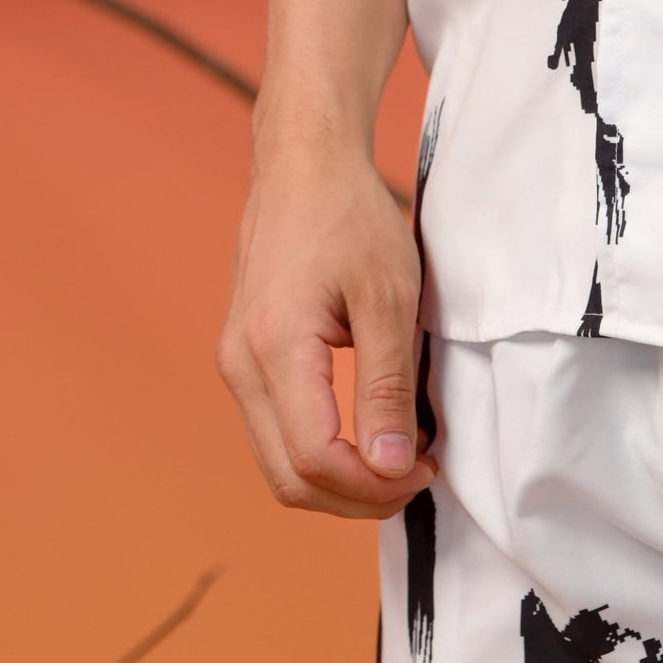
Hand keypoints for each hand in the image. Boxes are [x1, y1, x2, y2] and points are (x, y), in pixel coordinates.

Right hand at [219, 137, 432, 520]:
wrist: (303, 165)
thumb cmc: (350, 217)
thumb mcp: (388, 297)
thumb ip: (389, 386)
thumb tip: (391, 465)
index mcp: (274, 348)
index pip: (314, 459)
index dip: (373, 484)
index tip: (426, 467)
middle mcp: (240, 365)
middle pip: (289, 479)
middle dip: (356, 497)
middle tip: (418, 475)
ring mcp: (236, 364)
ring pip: (278, 464)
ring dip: (340, 480)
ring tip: (401, 457)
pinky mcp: (246, 360)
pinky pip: (276, 432)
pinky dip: (322, 452)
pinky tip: (369, 435)